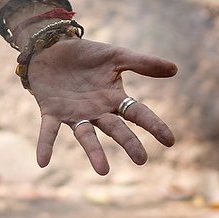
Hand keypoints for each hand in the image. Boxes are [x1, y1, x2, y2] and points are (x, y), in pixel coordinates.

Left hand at [27, 36, 176, 174]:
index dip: (153, 125)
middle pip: (115, 129)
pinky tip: (43, 161)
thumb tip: (175, 69)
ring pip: (85, 135)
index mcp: (113, 98)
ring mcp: (74, 113)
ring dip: (93, 152)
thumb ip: (142, 63)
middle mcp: (96, 111)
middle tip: (141, 159)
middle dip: (128, 143)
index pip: (138, 113)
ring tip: (103, 171)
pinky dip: (45, 145)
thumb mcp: (116, 56)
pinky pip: (48, 130)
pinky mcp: (51, 111)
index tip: (169, 141)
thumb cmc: (86, 55)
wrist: (51, 46)